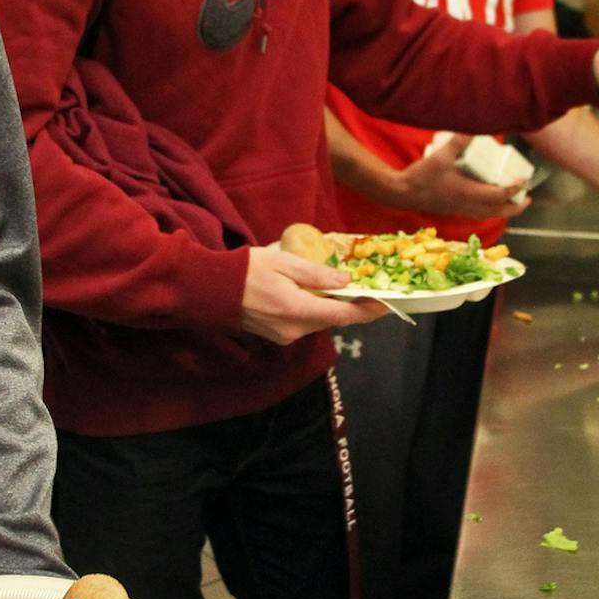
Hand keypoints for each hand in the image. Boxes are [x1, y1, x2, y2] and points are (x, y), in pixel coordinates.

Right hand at [238, 246, 387, 345]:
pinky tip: (319, 296)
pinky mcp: (277, 335)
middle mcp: (294, 330)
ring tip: (347, 290)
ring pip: (320, 322)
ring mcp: (285, 336)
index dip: (368, 310)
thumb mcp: (284, 263)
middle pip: (333, 320)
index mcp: (298, 310)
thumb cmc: (246, 270)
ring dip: (334, 308)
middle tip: (370, 290)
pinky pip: (305, 323)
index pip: (344, 314)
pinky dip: (317, 311)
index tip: (387, 303)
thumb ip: (317, 274)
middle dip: (353, 307)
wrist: (211, 289)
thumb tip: (347, 281)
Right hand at [392, 135, 528, 219]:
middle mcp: (467, 205)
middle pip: (499, 211)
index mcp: (468, 193)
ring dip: (504, 210)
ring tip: (512, 201)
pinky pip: (479, 214)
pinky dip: (490, 210)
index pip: (499, 194)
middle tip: (527, 198)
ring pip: (489, 215)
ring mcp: (461, 209)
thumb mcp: (441, 155)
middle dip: (516, 207)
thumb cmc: (421, 176)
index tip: (524, 179)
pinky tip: (488, 201)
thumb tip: (474, 128)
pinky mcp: (454, 210)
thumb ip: (459, 141)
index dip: (514, 188)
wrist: (402, 193)